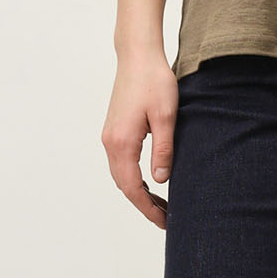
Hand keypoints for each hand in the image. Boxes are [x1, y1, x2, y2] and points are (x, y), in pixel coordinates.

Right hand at [102, 52, 179, 229]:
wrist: (137, 56)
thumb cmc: (154, 81)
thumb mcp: (166, 117)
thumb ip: (163, 150)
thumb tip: (161, 180)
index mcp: (122, 142)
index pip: (133, 188)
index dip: (148, 208)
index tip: (165, 221)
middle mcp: (110, 142)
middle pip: (124, 186)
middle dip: (143, 205)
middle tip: (167, 218)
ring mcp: (109, 136)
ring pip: (121, 176)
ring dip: (138, 192)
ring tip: (161, 204)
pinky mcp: (114, 130)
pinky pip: (121, 163)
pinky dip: (133, 178)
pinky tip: (150, 181)